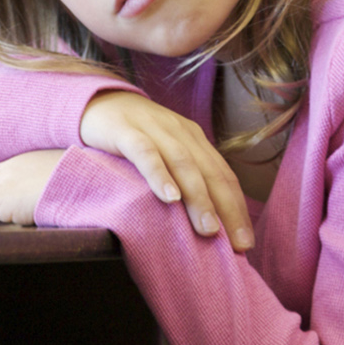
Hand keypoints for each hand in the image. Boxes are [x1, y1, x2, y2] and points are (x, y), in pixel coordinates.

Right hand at [80, 90, 252, 248]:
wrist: (97, 101)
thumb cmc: (135, 136)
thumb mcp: (165, 152)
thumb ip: (183, 177)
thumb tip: (205, 223)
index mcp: (194, 139)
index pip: (223, 175)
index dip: (237, 208)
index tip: (246, 243)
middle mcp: (180, 132)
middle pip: (210, 173)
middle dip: (227, 210)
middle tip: (236, 244)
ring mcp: (154, 130)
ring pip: (183, 164)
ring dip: (199, 198)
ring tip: (208, 230)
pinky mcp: (126, 131)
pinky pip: (146, 154)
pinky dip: (160, 175)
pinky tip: (169, 198)